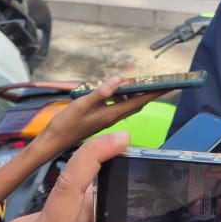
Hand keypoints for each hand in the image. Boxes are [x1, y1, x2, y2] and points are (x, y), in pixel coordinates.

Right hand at [37, 78, 161, 151]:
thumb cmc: (65, 124)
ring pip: (127, 104)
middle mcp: (113, 117)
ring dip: (134, 93)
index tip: (167, 85)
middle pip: (136, 103)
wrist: (53, 141)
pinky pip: (117, 105)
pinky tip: (114, 89)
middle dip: (148, 92)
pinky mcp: (101, 118)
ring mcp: (107, 118)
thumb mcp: (81, 105)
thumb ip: (100, 93)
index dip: (153, 93)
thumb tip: (118, 80)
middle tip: (158, 80)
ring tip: (138, 81)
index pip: (138, 101)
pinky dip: (121, 96)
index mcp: (112, 114)